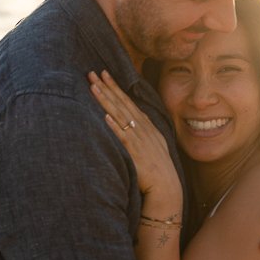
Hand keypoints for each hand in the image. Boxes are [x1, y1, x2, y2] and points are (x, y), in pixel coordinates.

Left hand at [88, 69, 181, 208]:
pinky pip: (123, 136)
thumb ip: (144, 133)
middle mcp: (142, 128)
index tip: (105, 75)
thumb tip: (134, 123)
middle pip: (122, 103)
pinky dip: (115, 126)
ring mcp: (139, 139)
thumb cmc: (158, 169)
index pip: (128, 101)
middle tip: (93, 73)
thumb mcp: (154, 145)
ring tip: (94, 87)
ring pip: (119, 115)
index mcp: (147, 126)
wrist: (166, 186)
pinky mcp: (135, 152)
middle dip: (107, 87)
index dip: (116, 87)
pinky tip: (105, 116)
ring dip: (107, 100)